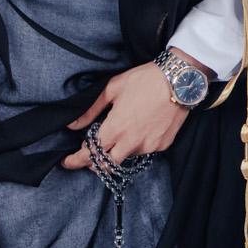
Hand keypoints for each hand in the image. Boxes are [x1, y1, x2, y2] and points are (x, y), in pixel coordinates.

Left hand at [61, 48, 212, 169]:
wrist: (179, 81)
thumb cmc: (145, 80)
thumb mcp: (112, 88)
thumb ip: (90, 109)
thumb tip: (72, 124)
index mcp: (116, 128)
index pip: (90, 154)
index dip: (75, 160)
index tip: (67, 162)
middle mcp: (131, 142)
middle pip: (106, 166)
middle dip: (93, 164)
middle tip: (88, 156)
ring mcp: (148, 146)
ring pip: (125, 157)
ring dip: (117, 151)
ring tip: (118, 135)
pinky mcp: (162, 145)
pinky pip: (143, 151)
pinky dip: (136, 145)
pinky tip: (138, 129)